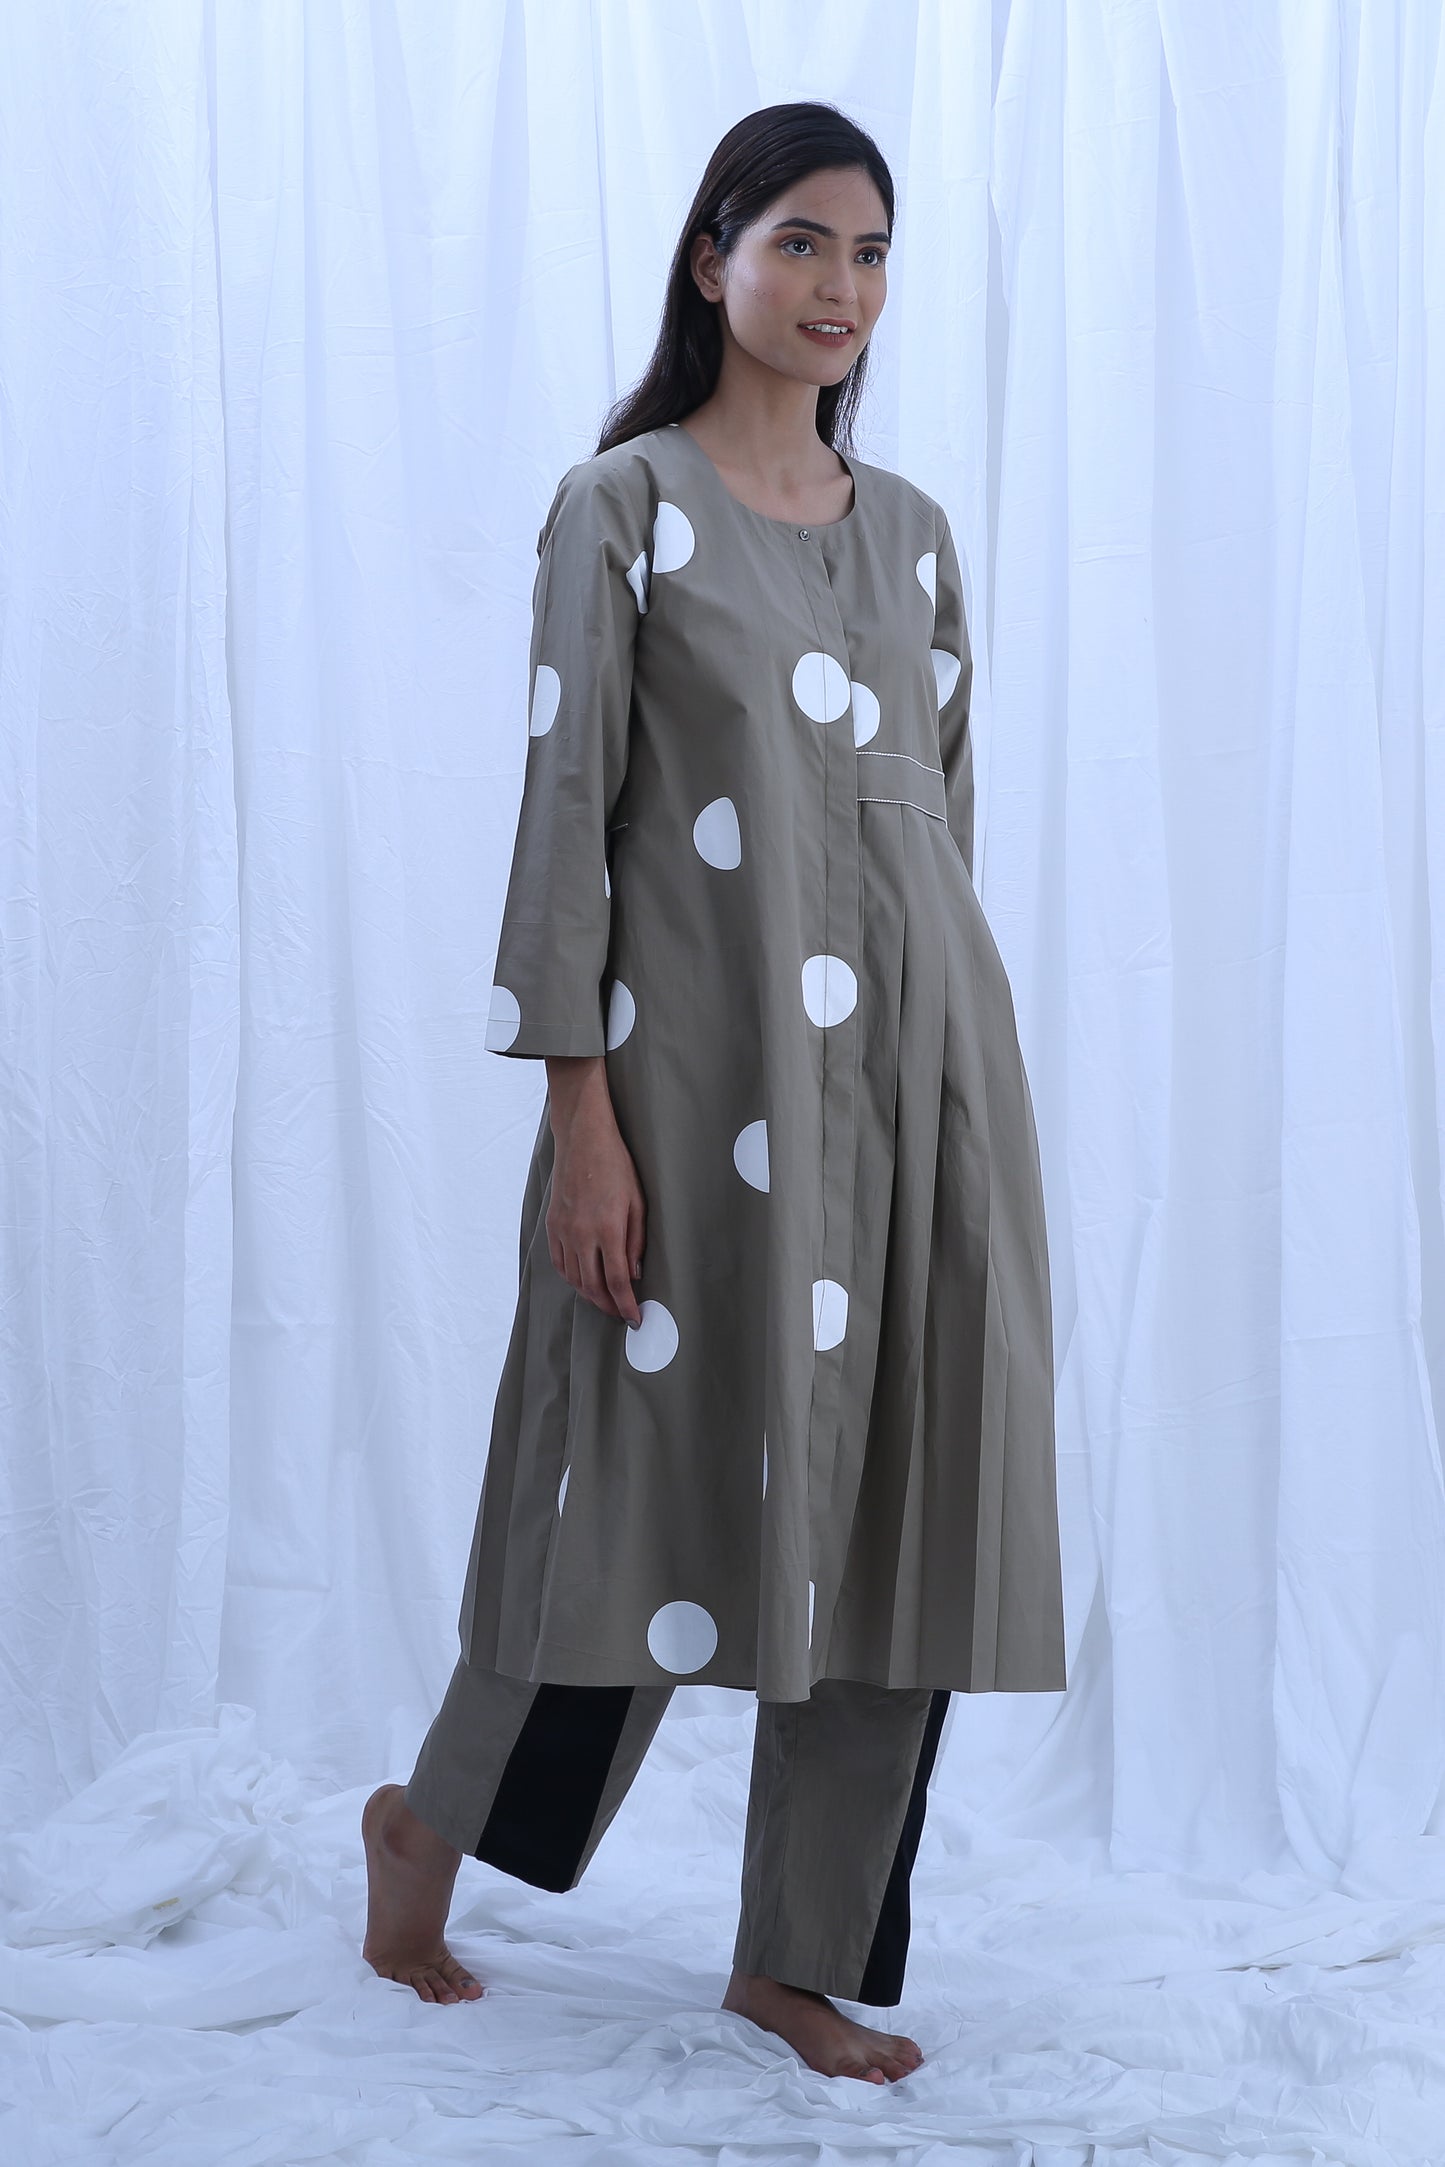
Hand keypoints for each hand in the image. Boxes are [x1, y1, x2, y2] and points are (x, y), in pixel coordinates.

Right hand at [542, 1056, 645, 1324]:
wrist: (583, 1140)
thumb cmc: (616, 1166)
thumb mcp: (638, 1202)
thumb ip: (636, 1240)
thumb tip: (634, 1273)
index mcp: (607, 1229)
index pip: (617, 1281)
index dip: (626, 1305)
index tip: (634, 1319)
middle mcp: (581, 1234)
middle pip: (592, 1286)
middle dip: (608, 1306)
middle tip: (621, 1314)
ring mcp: (563, 1230)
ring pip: (574, 1278)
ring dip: (590, 1295)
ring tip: (605, 1301)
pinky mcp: (552, 1225)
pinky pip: (559, 1262)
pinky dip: (571, 1278)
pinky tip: (583, 1281)